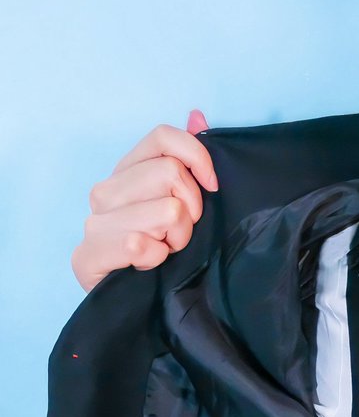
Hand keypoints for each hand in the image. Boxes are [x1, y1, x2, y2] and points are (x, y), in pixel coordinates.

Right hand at [71, 109, 217, 292]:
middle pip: (170, 173)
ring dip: (177, 238)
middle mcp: (104, 191)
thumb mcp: (183, 202)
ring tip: (164, 249)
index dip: (197, 157)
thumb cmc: (164, 247)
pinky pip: (139, 244)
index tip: (214, 186)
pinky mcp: (87, 255)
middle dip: (191, 209)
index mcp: (127, 171)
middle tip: (181, 231)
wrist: (138, 301)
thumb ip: (188, 159)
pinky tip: (147, 265)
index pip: (163, 137)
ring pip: (165, 211)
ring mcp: (94, 223)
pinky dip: (156, 258)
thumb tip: (198, 116)